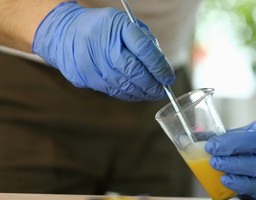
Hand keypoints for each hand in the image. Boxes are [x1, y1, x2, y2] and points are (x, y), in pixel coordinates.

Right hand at [32, 2, 173, 100]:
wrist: (64, 33)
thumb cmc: (103, 28)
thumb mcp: (125, 25)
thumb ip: (145, 43)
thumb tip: (162, 69)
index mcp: (117, 26)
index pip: (144, 50)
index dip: (160, 67)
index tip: (168, 77)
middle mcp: (104, 45)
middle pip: (135, 72)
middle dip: (153, 84)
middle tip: (162, 90)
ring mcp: (92, 63)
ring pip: (125, 85)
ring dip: (142, 93)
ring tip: (152, 94)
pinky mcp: (86, 77)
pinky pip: (113, 91)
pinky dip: (129, 94)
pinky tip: (137, 93)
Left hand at [205, 112, 255, 199]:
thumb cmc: (248, 153)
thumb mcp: (238, 140)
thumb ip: (219, 136)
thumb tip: (190, 136)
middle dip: (233, 144)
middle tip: (211, 147)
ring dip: (233, 164)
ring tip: (214, 163)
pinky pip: (253, 186)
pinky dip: (238, 183)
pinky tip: (225, 180)